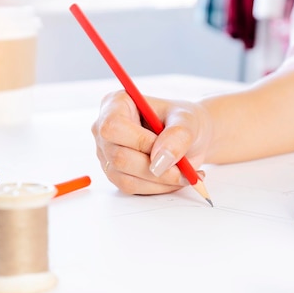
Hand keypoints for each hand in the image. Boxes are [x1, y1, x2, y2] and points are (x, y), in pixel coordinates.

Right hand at [91, 90, 212, 194]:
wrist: (190, 138)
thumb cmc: (184, 122)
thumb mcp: (188, 120)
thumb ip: (177, 135)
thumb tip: (160, 160)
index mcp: (116, 104)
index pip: (113, 127)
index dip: (140, 142)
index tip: (167, 150)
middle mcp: (104, 130)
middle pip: (119, 157)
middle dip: (156, 168)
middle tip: (185, 170)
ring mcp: (107, 154)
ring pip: (125, 177)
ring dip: (159, 181)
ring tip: (186, 175)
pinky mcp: (115, 174)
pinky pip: (131, 187)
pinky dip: (157, 188)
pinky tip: (176, 180)